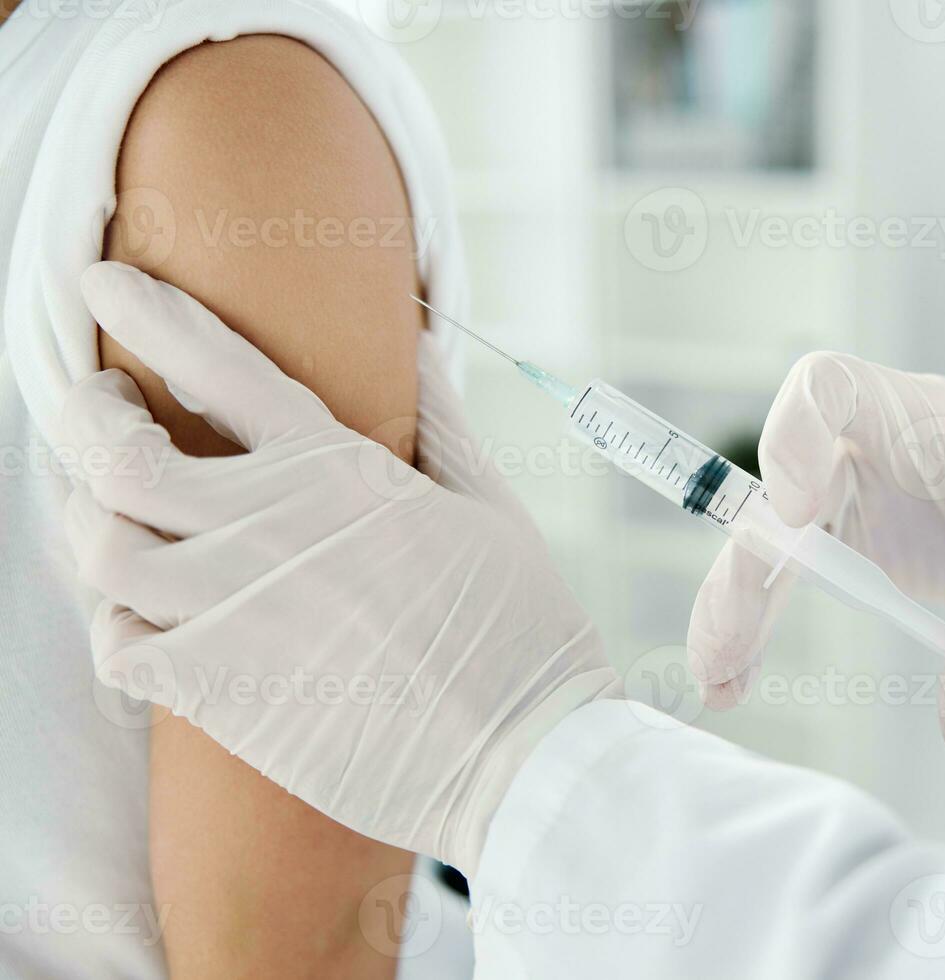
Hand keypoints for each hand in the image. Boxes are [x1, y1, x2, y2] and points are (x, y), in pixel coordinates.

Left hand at [64, 262, 618, 874]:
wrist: (521, 751)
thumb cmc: (520, 626)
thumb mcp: (492, 505)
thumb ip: (441, 419)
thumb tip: (420, 342)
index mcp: (338, 471)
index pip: (217, 364)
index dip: (150, 309)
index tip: (107, 280)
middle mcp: (268, 527)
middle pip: (118, 452)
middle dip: (87, 414)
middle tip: (97, 405)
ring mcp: (233, 611)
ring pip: (99, 545)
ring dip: (92, 519)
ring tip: (112, 511)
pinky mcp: (219, 690)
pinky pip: (114, 642)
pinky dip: (112, 620)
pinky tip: (140, 612)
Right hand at [687, 352, 944, 751]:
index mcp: (921, 417)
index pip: (830, 384)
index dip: (795, 433)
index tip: (795, 511)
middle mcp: (869, 444)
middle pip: (776, 481)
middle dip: (746, 562)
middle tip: (725, 641)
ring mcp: (849, 488)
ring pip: (767, 535)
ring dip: (734, 603)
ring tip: (716, 680)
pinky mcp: (845, 534)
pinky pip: (784, 573)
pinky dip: (757, 622)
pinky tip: (734, 681)